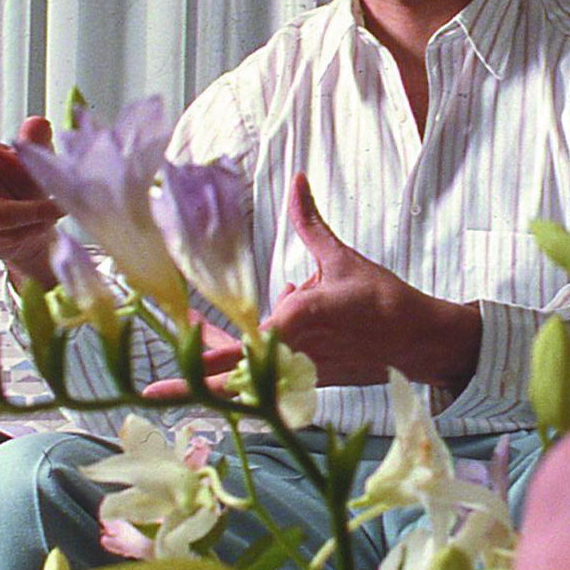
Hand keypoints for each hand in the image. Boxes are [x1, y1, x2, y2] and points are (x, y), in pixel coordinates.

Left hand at [179, 173, 481, 392]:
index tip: (169, 359)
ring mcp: (300, 373)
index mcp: (295, 321)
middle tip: (151, 389)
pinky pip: (269, 382)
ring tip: (187, 366)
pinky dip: (253, 371)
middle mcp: (292, 354)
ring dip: (219, 373)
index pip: (239, 340)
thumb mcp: (341, 257)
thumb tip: (297, 181)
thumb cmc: (381, 298)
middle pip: (232, 371)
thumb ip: (310, 222)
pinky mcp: (309, 383)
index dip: (201, 350)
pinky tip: (246, 357)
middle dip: (193, 377)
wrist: (418, 341)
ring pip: (247, 380)